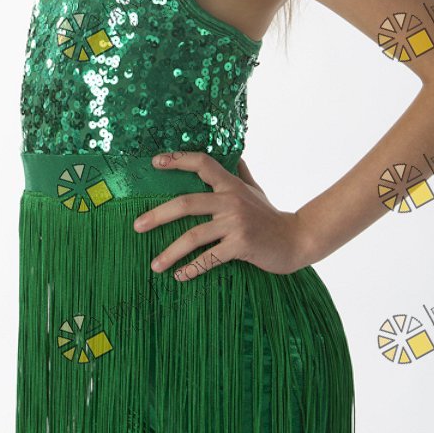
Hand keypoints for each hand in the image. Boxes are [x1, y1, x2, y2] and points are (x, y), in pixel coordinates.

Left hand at [132, 151, 309, 280]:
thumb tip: (235, 156)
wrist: (297, 240)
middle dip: (158, 214)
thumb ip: (241, 174)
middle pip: (186, 203)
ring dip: (170, 251)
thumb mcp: (255, 191)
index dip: (178, 160)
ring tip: (154, 265)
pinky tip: (179, 276)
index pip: (202, 163)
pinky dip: (192, 269)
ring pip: (194, 235)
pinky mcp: (241, 245)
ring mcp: (235, 223)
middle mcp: (231, 200)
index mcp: (231, 185)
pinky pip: (209, 258)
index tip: (155, 162)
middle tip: (137, 225)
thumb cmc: (271, 216)